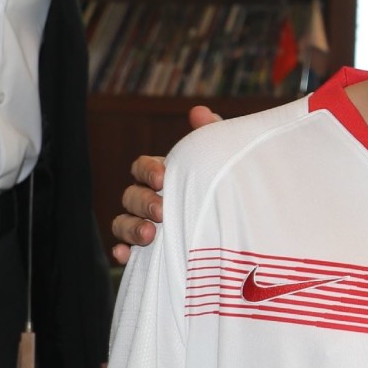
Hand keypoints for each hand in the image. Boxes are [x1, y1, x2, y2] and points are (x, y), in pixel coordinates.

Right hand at [108, 107, 220, 261]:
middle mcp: (150, 199)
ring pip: (122, 221)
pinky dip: (122, 251)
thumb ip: (212, 136)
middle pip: (131, 195)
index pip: (141, 167)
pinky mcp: (149, 252)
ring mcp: (146, 225)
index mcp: (164, 176)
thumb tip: (199, 112)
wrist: (245, 230)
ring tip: (149, 235)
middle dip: (143, 202)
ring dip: (130, 227)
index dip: (147, 170)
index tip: (162, 177)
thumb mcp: (224, 162)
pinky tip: (125, 255)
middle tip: (162, 212)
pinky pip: (125, 250)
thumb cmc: (229, 188)